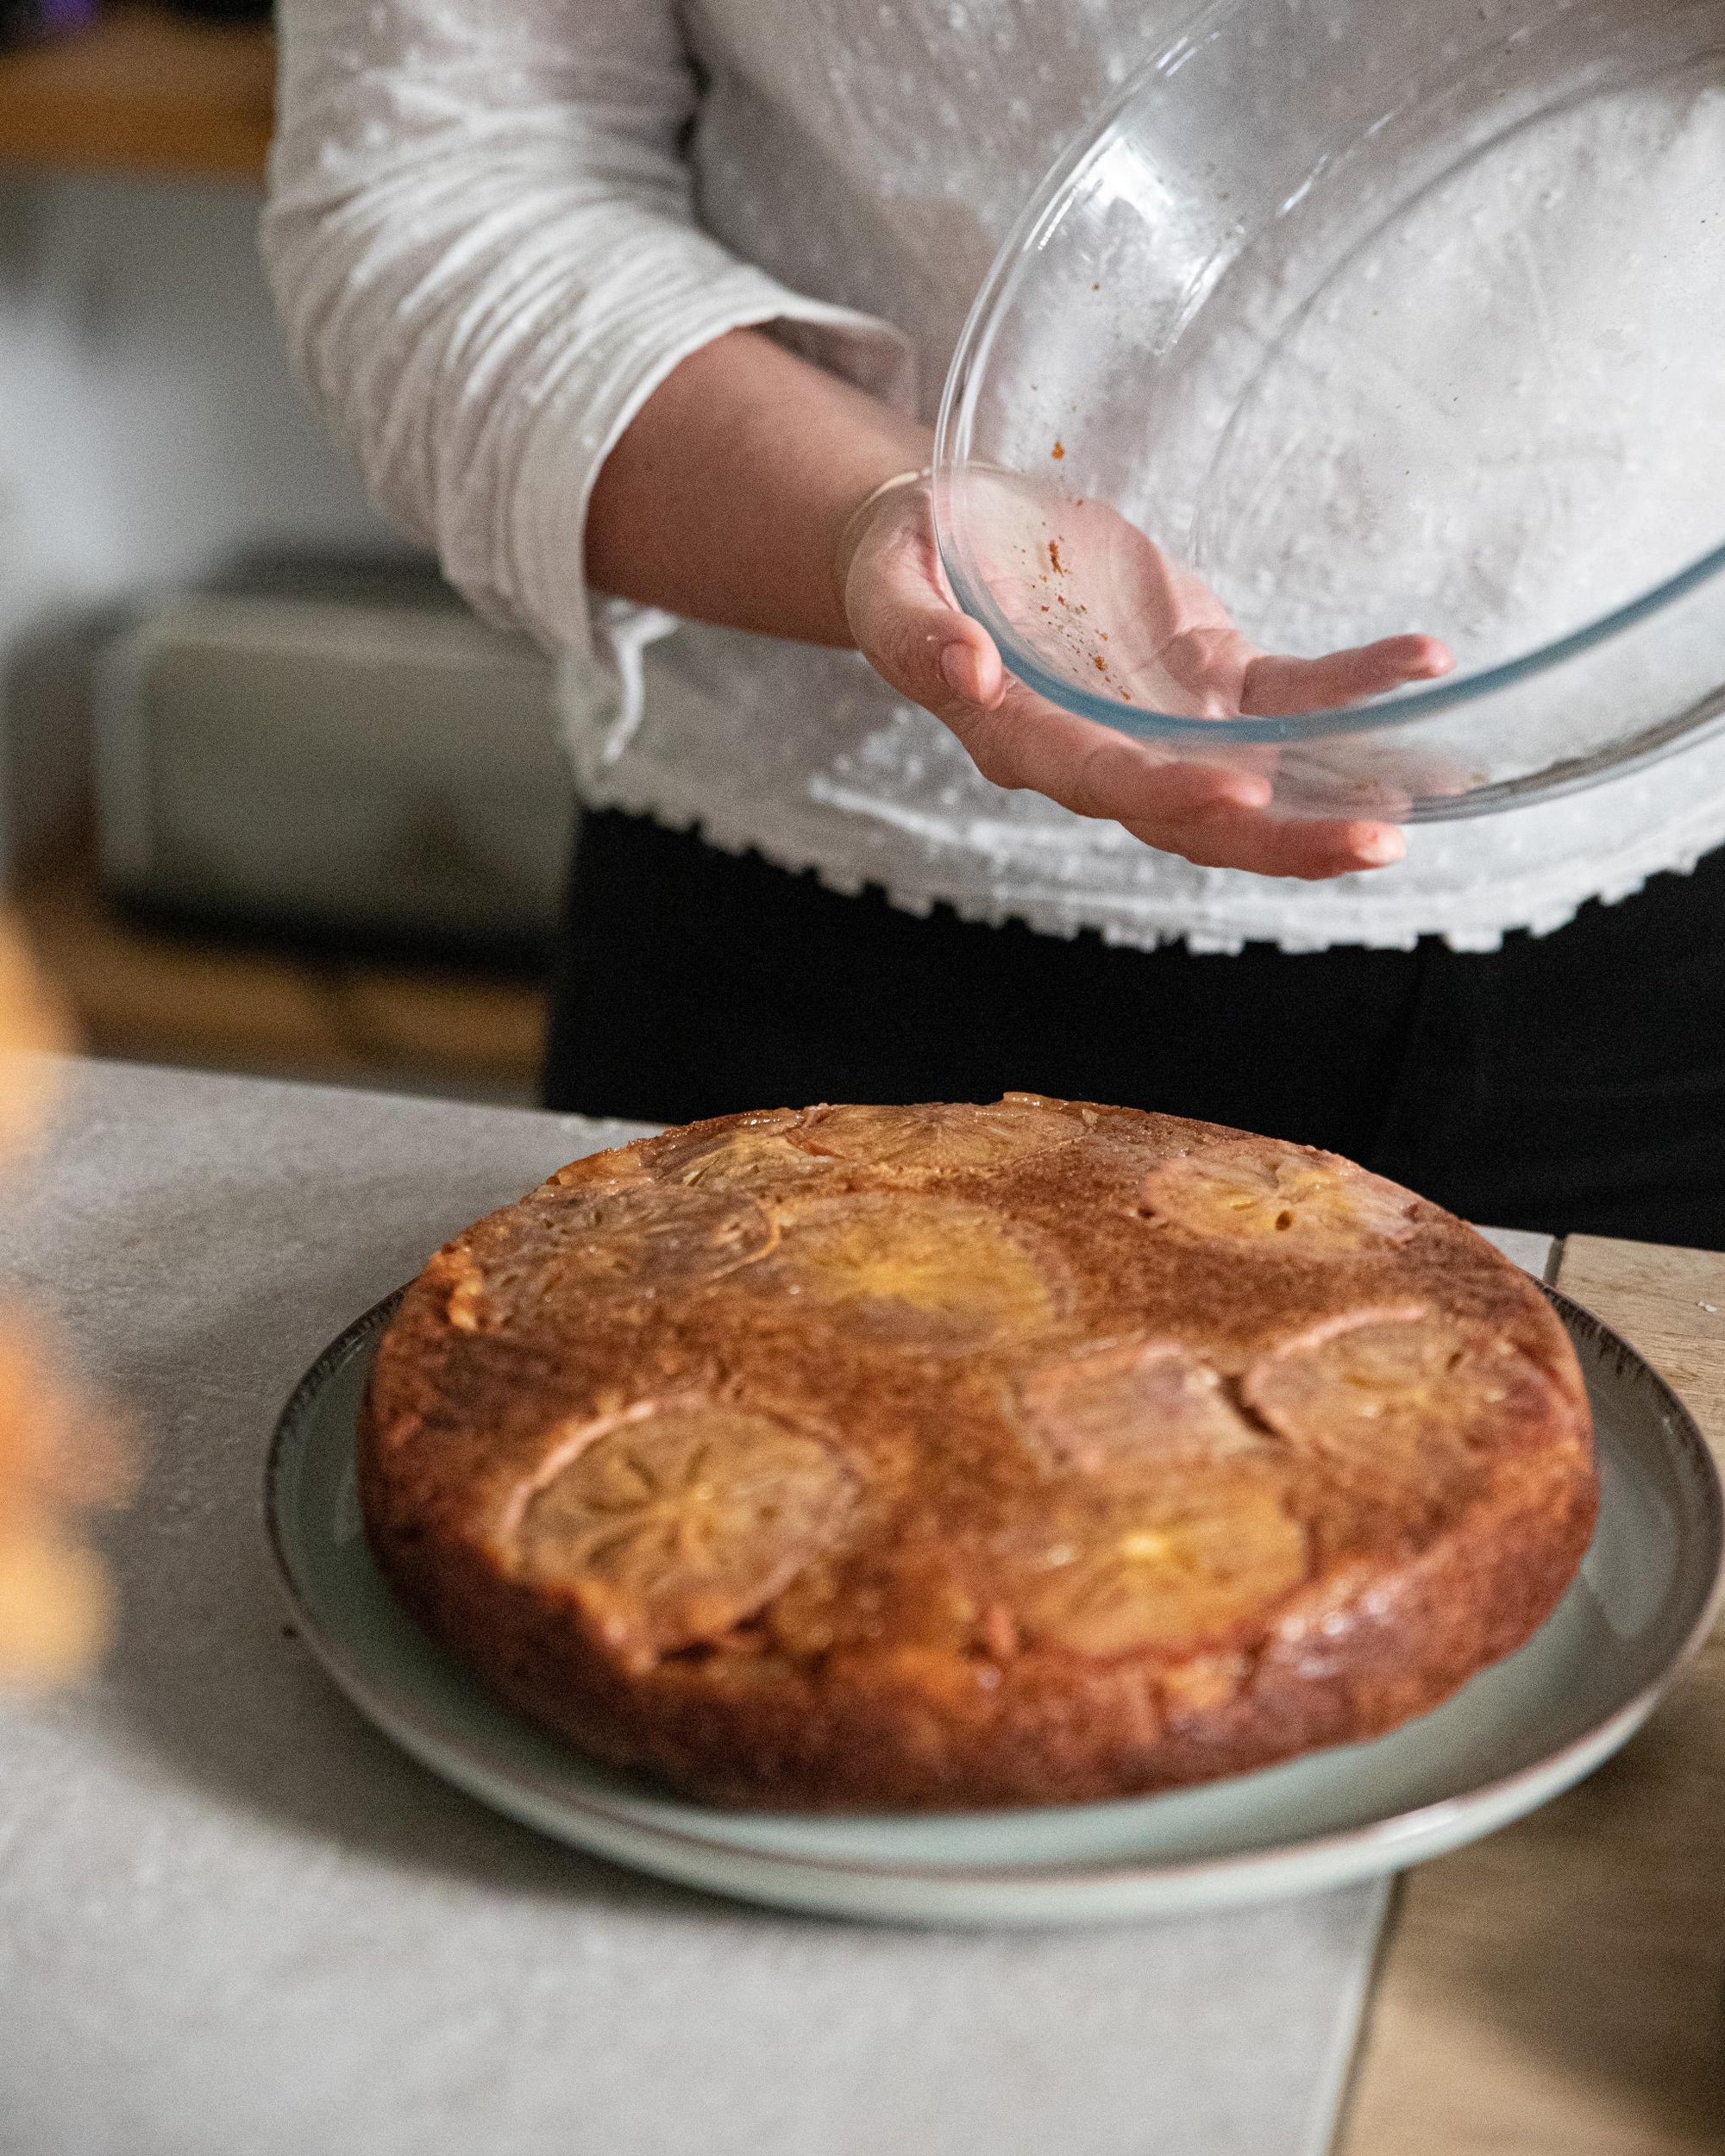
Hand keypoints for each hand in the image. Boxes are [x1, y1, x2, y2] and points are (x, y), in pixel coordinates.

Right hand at [837, 475, 1452, 879]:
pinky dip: (1356, 686)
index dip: (1170, 791)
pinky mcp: (1207, 676)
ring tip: (1432, 790)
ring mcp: (1164, 721)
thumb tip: (969, 671)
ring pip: (1261, 775)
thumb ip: (916, 634)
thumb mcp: (887, 587)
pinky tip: (1423, 663)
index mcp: (1022, 740)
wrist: (949, 544)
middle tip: (1377, 844)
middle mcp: (1103, 752)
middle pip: (1200, 816)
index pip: (1103, 781)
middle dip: (1288, 837)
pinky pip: (1291, 693)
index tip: (1240, 791)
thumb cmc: (908, 566)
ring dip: (1341, 792)